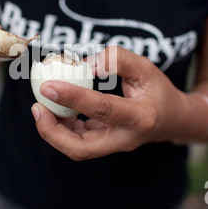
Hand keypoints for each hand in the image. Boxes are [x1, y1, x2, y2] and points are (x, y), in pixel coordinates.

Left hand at [31, 46, 184, 160]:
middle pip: (81, 148)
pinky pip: (77, 142)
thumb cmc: (156, 90)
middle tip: (36, 108)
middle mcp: (124, 139)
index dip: (73, 97)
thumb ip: (117, 59)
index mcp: (139, 117)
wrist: (171, 119)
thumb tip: (85, 64)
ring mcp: (112, 146)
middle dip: (52, 132)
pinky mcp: (103, 145)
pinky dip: (61, 127)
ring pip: (76, 148)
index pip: (102, 109)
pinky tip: (56, 109)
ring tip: (42, 105)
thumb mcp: (145, 67)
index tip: (48, 86)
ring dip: (53, 130)